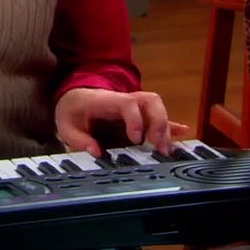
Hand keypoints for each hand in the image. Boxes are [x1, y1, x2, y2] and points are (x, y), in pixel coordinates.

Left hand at [54, 87, 189, 156]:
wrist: (75, 97)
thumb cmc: (72, 110)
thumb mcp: (66, 124)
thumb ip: (78, 139)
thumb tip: (97, 152)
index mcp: (107, 100)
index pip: (128, 103)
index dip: (136, 119)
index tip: (137, 139)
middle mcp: (125, 100)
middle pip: (151, 101)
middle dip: (159, 123)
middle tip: (158, 147)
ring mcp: (134, 107)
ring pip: (158, 108)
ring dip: (166, 128)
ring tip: (165, 150)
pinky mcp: (139, 116)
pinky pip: (158, 116)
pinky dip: (170, 125)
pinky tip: (183, 133)